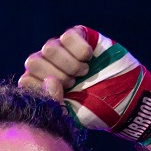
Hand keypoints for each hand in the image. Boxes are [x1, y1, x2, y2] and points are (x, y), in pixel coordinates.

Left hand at [18, 26, 150, 145]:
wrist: (124, 100)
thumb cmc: (95, 109)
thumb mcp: (70, 114)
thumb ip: (52, 101)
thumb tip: (49, 80)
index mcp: (40, 85)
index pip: (26, 80)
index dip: (44, 89)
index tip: (64, 96)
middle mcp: (48, 65)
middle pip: (34, 62)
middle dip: (56, 76)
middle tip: (74, 84)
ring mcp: (62, 50)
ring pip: (49, 48)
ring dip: (68, 64)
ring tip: (83, 73)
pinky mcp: (79, 37)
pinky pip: (69, 36)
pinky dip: (80, 49)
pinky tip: (89, 58)